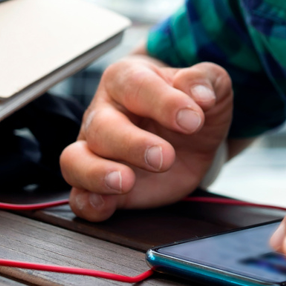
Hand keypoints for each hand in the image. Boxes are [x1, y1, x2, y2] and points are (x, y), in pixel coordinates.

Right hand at [60, 55, 232, 220]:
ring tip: (126, 182)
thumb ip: (205, 80)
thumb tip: (202, 94)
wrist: (187, 131)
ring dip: (97, 174)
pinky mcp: (100, 185)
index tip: (193, 120)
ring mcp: (96, 150)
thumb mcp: (210, 83)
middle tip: (164, 157)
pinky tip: (106, 205)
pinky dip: (88, 203)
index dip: (164, 102)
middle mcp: (103, 113)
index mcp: (127, 80)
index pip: (136, 85)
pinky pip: (79, 196)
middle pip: (101, 127)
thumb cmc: (190, 102)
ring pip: (75, 160)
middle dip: (132, 144)